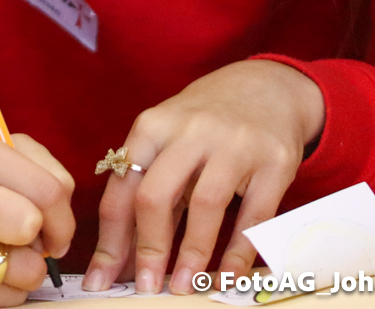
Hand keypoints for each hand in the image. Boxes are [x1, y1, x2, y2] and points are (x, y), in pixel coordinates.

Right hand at [0, 133, 75, 307]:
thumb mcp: (5, 160)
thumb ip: (47, 173)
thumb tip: (61, 224)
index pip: (49, 188)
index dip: (64, 215)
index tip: (53, 224)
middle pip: (31, 224)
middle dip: (44, 240)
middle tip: (30, 240)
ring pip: (27, 268)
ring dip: (27, 269)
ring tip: (3, 255)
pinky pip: (8, 297)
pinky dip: (8, 290)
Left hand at [85, 59, 323, 295]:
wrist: (264, 87)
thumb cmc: (202, 124)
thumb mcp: (167, 140)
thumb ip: (147, 191)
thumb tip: (120, 258)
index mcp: (152, 127)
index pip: (122, 189)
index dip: (110, 239)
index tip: (101, 279)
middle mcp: (189, 131)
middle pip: (156, 194)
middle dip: (147, 248)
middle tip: (144, 288)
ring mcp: (233, 145)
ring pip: (204, 205)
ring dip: (191, 253)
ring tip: (182, 287)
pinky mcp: (273, 161)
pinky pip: (253, 214)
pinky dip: (239, 251)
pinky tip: (228, 277)